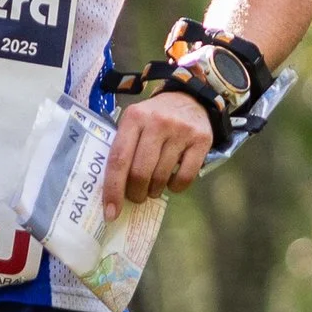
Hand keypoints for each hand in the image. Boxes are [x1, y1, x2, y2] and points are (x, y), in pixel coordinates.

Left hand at [104, 89, 211, 213]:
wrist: (190, 99)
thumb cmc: (154, 118)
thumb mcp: (134, 123)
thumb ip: (123, 148)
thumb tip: (112, 191)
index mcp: (134, 118)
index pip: (118, 159)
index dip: (113, 189)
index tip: (110, 212)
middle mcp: (157, 122)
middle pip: (140, 172)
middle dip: (135, 193)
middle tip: (136, 197)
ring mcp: (181, 131)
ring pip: (162, 177)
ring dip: (154, 191)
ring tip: (153, 188)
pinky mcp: (201, 140)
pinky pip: (185, 177)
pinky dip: (175, 187)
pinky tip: (171, 182)